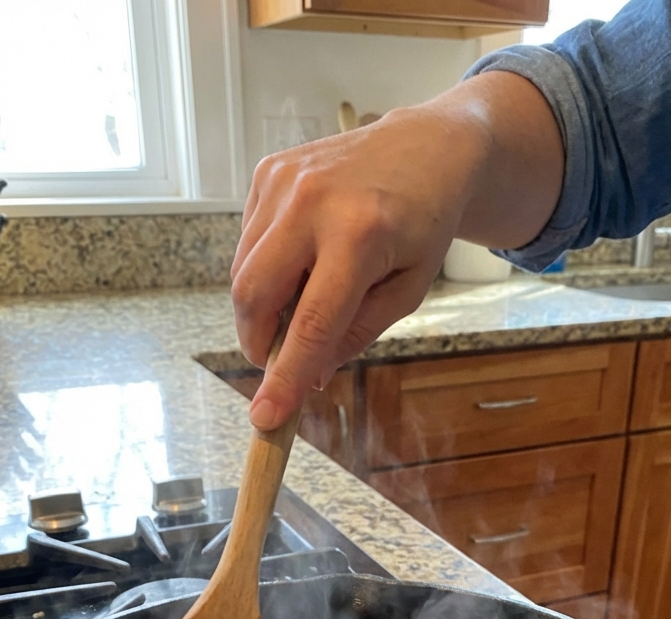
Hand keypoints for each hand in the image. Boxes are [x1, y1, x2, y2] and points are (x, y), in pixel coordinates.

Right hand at [232, 74, 562, 429]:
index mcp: (360, 235)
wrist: (427, 148)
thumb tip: (308, 376)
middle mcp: (313, 202)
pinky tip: (302, 259)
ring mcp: (284, 182)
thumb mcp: (407, 292)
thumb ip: (354, 335)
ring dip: (263, 306)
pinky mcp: (267, 172)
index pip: (310, 324)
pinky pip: (248, 242)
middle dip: (257, 341)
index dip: (285, 377)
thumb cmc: (423, 225)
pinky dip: (266, 267)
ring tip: (304, 300)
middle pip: (254, 295)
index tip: (266, 417)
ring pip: (242, 271)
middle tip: (279, 360)